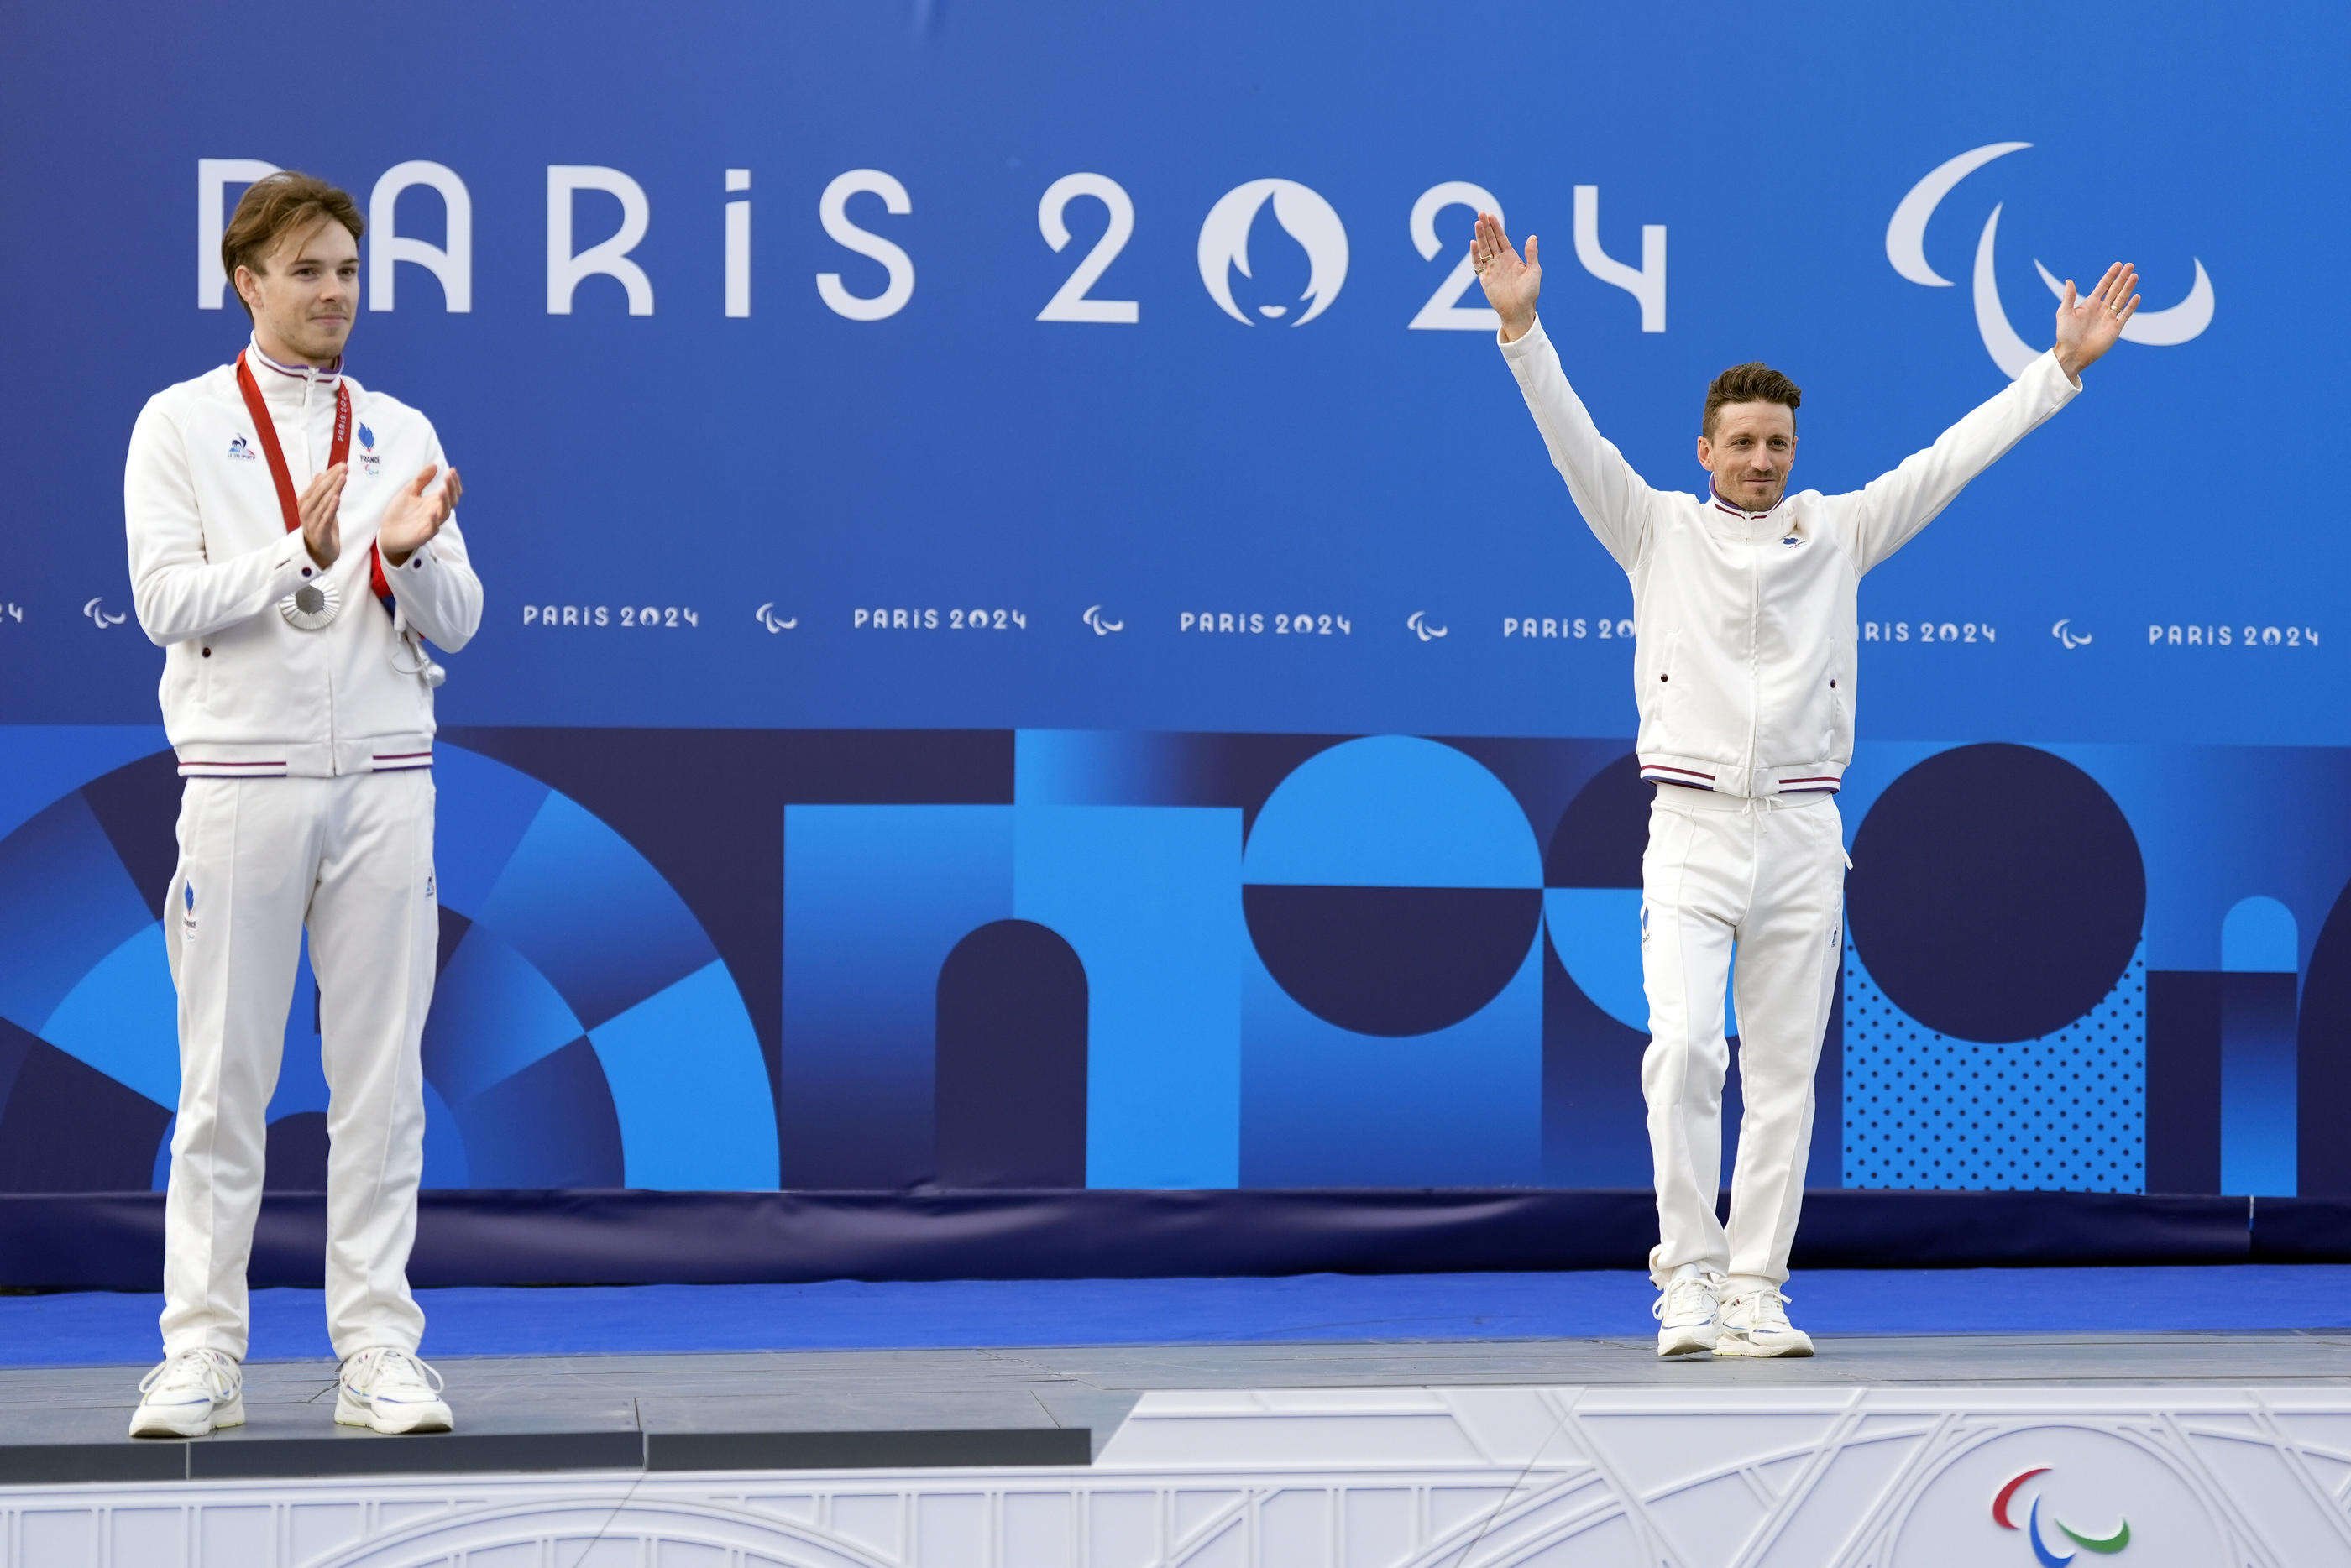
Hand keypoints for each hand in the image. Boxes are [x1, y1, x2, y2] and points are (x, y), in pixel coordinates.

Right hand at [298, 464, 345, 567]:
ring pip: (323, 503)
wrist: (319, 553)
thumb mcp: (322, 508)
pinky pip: (325, 518)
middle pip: (320, 491)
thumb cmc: (321, 527)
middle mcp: (306, 510)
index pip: (318, 485)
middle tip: (344, 467)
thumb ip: (321, 492)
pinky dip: (330, 508)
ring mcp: (311, 522)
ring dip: (333, 489)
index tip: (342, 465)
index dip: (330, 474)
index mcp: (305, 502)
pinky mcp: (319, 533)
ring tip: (343, 478)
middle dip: (333, 478)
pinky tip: (337, 498)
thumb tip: (320, 474)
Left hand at [378, 464, 461, 565]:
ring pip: (445, 513)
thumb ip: (422, 480)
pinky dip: (434, 521)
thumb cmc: (399, 513)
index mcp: (434, 502)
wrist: (387, 533)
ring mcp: (431, 524)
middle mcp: (436, 512)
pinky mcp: (423, 535)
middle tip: (449, 476)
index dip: (454, 482)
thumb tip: (435, 465)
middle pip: (452, 501)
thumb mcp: (409, 491)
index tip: (452, 470)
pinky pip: (433, 529)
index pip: (451, 492)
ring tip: (443, 490)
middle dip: (452, 488)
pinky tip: (432, 512)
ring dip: (445, 501)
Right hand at [1471, 212, 1540, 341]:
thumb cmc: (1529, 293)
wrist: (1519, 310)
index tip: (1491, 215)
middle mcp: (1500, 261)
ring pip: (1483, 249)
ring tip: (1477, 223)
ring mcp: (1491, 269)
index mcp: (1511, 257)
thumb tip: (1533, 237)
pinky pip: (1478, 264)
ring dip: (1480, 236)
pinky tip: (1473, 243)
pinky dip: (1475, 254)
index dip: (1496, 227)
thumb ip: (1531, 254)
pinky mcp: (1484, 279)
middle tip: (1481, 213)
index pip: (1501, 238)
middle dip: (1486, 227)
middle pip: (1490, 240)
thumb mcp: (1534, 271)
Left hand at [2052, 261, 2139, 379]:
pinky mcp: (2115, 328)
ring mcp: (2109, 318)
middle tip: (2131, 265)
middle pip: (2115, 290)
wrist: (2072, 354)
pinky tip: (2136, 296)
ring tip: (2134, 276)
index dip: (2111, 275)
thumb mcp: (2064, 314)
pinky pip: (2125, 315)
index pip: (2103, 286)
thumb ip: (2069, 297)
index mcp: (2090, 304)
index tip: (2118, 264)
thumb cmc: (2065, 335)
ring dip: (2128, 288)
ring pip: (2121, 299)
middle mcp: (2101, 309)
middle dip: (2122, 278)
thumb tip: (2069, 281)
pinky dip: (2131, 306)